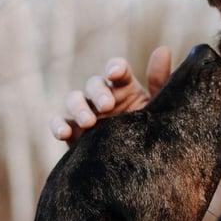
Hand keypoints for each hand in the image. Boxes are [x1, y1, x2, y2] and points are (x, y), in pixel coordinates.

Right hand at [50, 45, 171, 143]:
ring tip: (89, 123)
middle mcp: (104, 97)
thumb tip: (163, 49)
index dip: (115, 68)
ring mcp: (86, 113)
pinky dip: (58, 125)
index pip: (117, 70)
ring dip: (79, 107)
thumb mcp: (160, 110)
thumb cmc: (152, 135)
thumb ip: (160, 82)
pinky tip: (64, 133)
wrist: (140, 170)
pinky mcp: (73, 132)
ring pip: (74, 99)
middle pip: (94, 84)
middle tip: (108, 106)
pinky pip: (60, 123)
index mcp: (125, 88)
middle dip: (98, 92)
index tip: (115, 74)